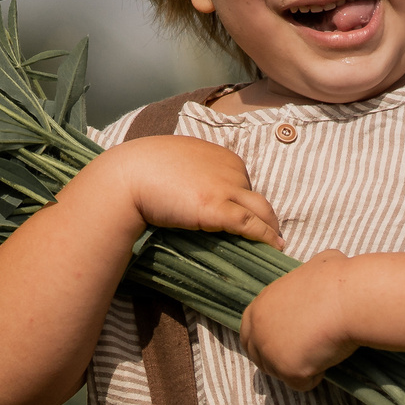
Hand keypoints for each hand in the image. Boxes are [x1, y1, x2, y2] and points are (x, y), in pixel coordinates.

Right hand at [71, 134, 284, 247]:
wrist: (128, 176)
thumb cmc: (142, 168)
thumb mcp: (175, 159)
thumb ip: (191, 170)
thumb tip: (191, 190)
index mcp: (221, 155)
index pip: (242, 181)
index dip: (245, 201)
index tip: (248, 217)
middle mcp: (230, 168)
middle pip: (255, 196)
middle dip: (263, 216)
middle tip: (268, 236)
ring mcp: (226, 188)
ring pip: (262, 211)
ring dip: (272, 229)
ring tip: (276, 246)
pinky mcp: (219, 209)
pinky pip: (252, 226)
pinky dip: (266, 238)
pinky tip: (274, 249)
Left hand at [240, 248, 354, 390]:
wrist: (350, 298)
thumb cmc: (338, 279)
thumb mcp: (316, 267)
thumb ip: (308, 274)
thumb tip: (323, 266)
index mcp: (260, 305)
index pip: (249, 332)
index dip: (266, 340)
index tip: (287, 342)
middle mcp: (258, 330)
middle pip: (259, 357)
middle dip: (278, 359)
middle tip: (303, 356)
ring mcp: (270, 352)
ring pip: (279, 373)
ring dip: (299, 367)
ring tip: (321, 352)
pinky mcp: (288, 370)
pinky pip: (301, 384)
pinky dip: (315, 377)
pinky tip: (329, 361)